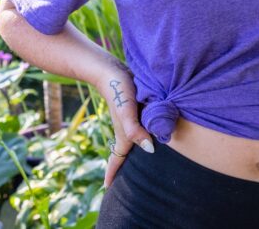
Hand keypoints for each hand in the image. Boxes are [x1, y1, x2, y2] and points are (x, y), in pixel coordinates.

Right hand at [98, 69, 153, 188]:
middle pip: (125, 152)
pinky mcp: (135, 107)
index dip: (113, 174)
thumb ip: (134, 129)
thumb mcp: (127, 110)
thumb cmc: (119, 89)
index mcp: (124, 134)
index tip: (108, 190)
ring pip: (133, 139)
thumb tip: (149, 149)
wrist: (110, 68)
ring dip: (133, 151)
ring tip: (138, 162)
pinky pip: (139, 126)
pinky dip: (141, 134)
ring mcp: (130, 118)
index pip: (117, 158)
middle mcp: (127, 128)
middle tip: (126, 183)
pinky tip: (150, 132)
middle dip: (123, 168)